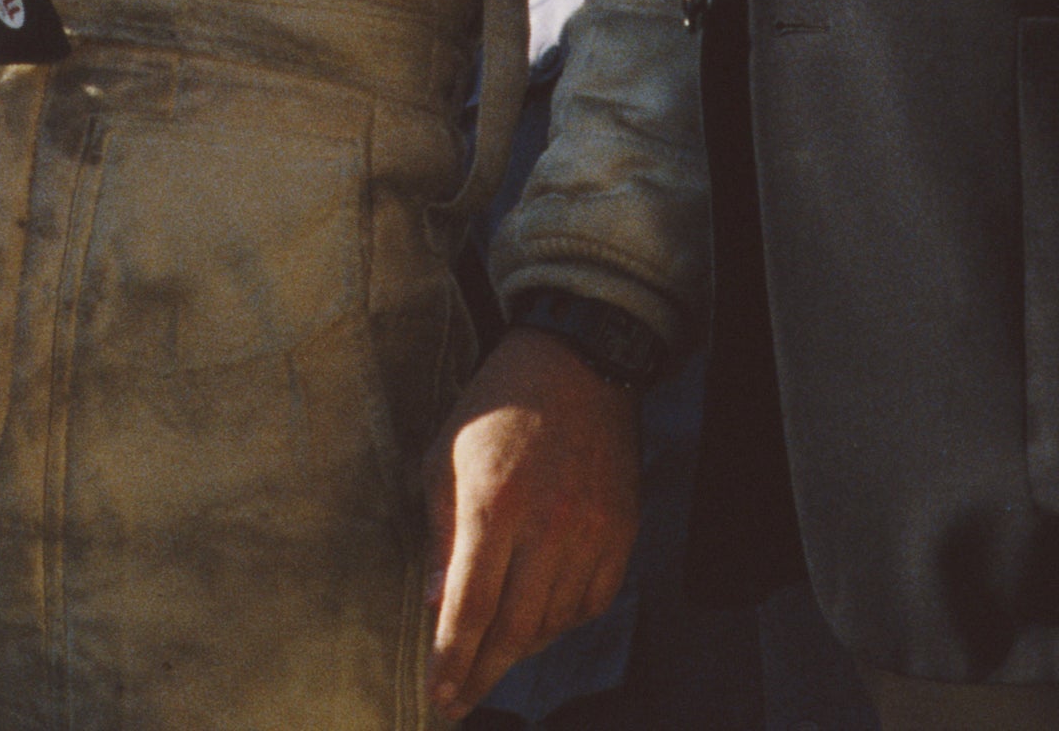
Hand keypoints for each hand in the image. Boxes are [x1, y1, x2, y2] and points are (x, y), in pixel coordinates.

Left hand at [421, 326, 639, 717]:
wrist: (576, 360)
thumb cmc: (494, 408)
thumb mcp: (443, 460)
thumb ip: (440, 537)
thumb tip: (435, 606)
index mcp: (494, 504)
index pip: (469, 609)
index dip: (452, 661)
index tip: (438, 697)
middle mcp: (548, 523)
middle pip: (514, 628)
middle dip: (482, 673)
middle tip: (460, 699)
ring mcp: (592, 528)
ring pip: (555, 621)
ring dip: (522, 648)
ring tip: (494, 654)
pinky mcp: (623, 527)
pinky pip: (595, 600)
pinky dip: (566, 622)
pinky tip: (542, 620)